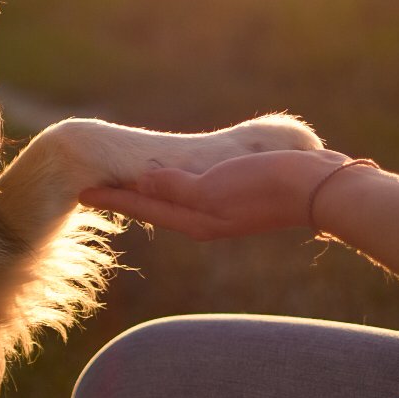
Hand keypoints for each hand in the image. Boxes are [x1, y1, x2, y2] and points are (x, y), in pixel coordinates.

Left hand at [80, 148, 343, 237]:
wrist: (319, 189)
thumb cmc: (267, 186)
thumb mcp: (214, 188)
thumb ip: (176, 186)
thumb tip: (141, 183)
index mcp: (194, 219)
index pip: (142, 206)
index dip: (111, 197)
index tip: (80, 191)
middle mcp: (203, 218)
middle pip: (153, 206)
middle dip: (123, 197)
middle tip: (93, 187)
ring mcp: (221, 210)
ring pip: (172, 200)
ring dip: (147, 192)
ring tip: (125, 182)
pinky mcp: (238, 197)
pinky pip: (195, 191)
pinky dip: (175, 185)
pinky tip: (174, 178)